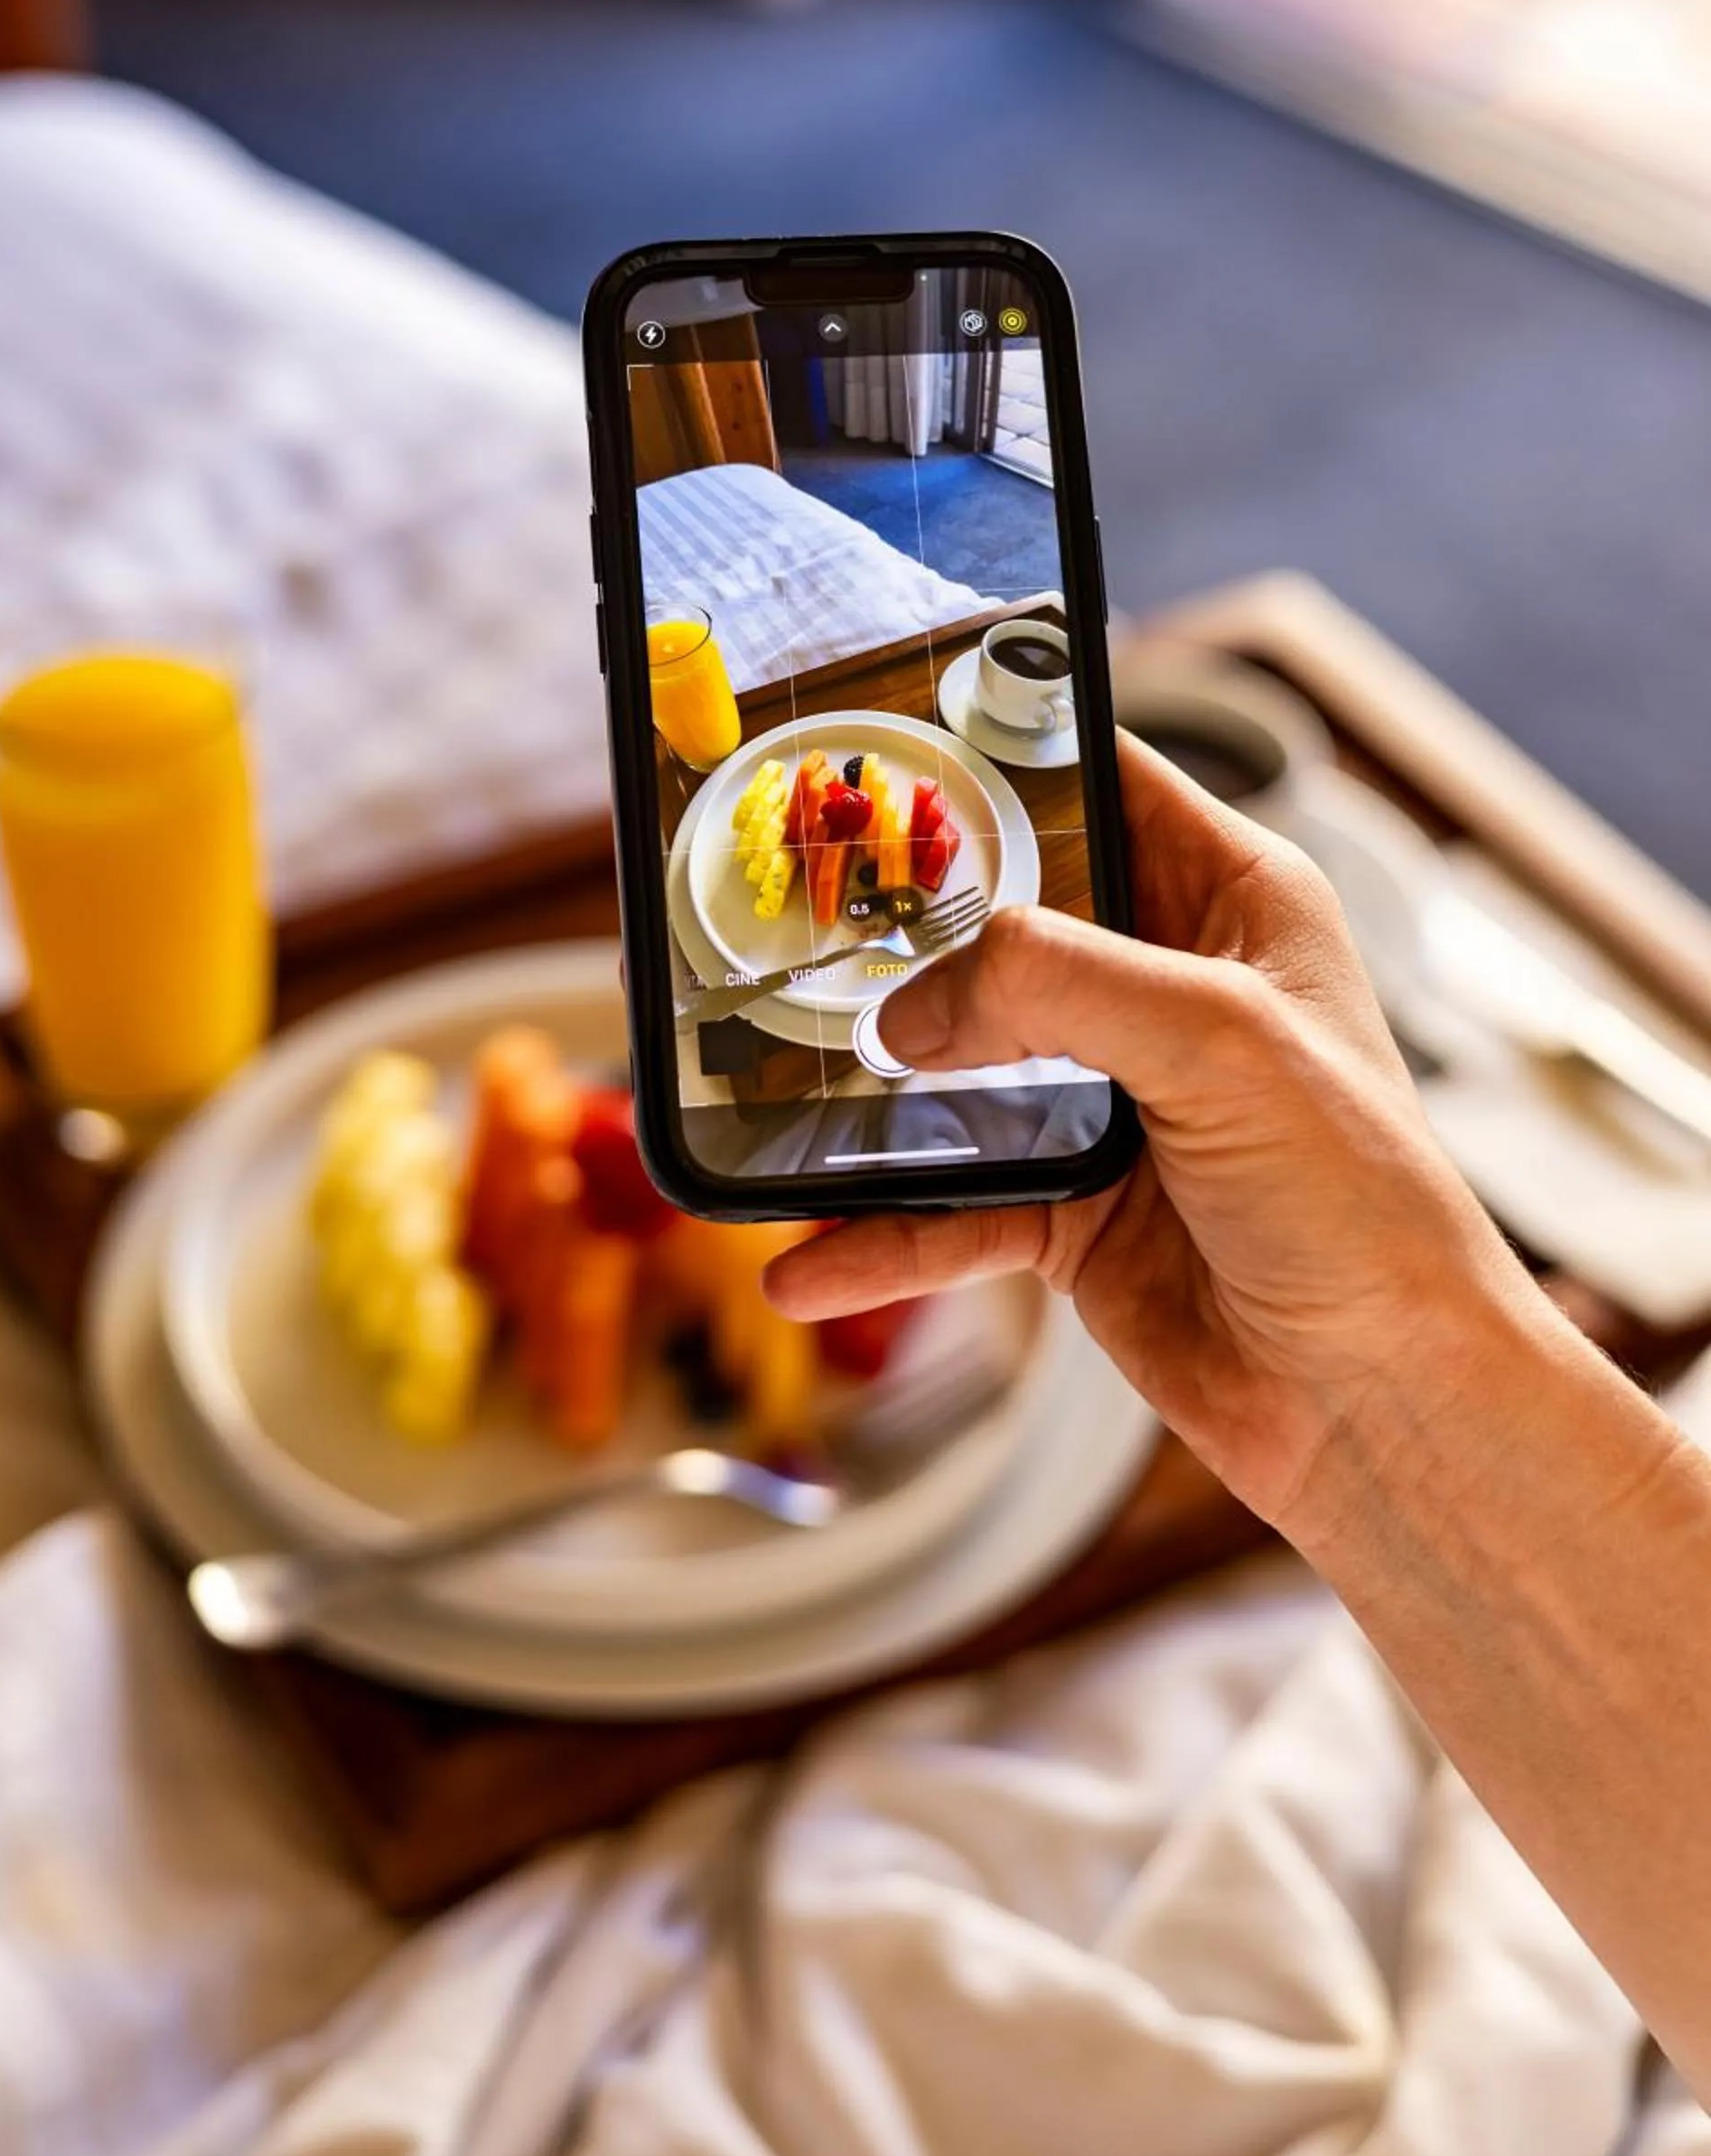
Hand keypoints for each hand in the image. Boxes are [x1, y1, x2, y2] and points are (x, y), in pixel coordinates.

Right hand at [765, 735, 1524, 1538]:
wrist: (1386, 1404)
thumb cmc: (1368, 1205)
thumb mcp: (1219, 1040)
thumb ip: (1055, 985)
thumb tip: (909, 1006)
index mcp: (1231, 901)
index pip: (1099, 784)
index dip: (1002, 760)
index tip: (884, 752)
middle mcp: (1166, 988)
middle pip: (998, 925)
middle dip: (897, 933)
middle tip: (791, 925)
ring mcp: (1112, 1102)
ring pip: (955, 1068)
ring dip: (869, 1093)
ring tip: (768, 1092)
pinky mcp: (1074, 1211)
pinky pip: (951, 1206)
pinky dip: (881, 1235)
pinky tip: (810, 1259)